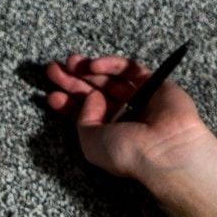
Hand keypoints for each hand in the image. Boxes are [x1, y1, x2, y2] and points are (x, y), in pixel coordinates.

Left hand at [44, 52, 216, 181]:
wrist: (165, 147)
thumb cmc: (128, 153)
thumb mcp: (90, 143)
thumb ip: (82, 119)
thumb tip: (90, 96)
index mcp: (109, 134)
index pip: (84, 115)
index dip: (67, 104)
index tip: (51, 95)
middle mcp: (124, 116)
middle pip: (93, 93)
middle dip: (73, 81)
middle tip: (53, 70)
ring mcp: (139, 99)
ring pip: (110, 79)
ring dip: (88, 69)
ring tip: (70, 62)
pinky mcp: (154, 82)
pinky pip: (129, 68)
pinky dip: (110, 64)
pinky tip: (93, 66)